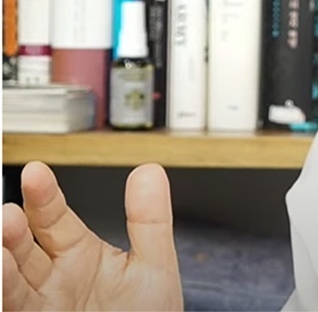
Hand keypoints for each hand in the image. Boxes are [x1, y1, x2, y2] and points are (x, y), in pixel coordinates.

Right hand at [2, 161, 183, 310]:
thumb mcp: (153, 267)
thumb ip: (149, 220)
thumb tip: (149, 170)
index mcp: (78, 253)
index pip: (53, 217)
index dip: (43, 194)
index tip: (36, 171)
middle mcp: (51, 278)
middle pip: (21, 247)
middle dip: (12, 230)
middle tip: (8, 215)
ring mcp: (37, 305)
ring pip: (9, 281)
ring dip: (1, 265)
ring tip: (0, 244)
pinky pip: (12, 308)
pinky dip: (3, 294)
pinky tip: (0, 278)